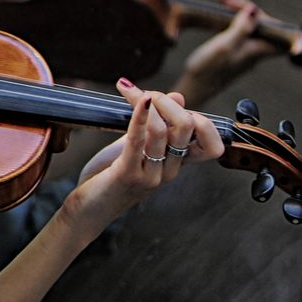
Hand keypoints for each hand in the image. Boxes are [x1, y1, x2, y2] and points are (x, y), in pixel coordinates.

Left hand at [64, 78, 224, 241]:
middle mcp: (170, 171)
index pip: (212, 144)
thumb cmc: (110, 176)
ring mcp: (152, 175)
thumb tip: (178, 96)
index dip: (199, 117)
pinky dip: (138, 115)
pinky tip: (134, 97)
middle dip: (166, 101)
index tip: (170, 106)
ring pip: (163, 130)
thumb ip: (158, 124)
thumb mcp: (137, 146)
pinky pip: (138, 139)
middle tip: (144, 94)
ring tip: (131, 92)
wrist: (89, 209)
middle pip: (188, 126)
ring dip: (148, 103)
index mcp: (176, 164)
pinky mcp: (129, 175)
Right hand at [171, 0, 278, 106]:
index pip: (284, 35)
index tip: (270, 13)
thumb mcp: (225, 45)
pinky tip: (221, 10)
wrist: (194, 86)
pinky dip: (231, 18)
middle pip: (264, 24)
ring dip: (239, 11)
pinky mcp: (234, 47)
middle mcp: (255, 48)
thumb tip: (254, 10)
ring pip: (251, 24)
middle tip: (229, 0)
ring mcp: (245, 48)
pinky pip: (239, 28)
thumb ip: (241, 27)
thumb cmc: (209, 69)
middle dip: (251, 9)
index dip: (283, 23)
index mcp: (259, 49)